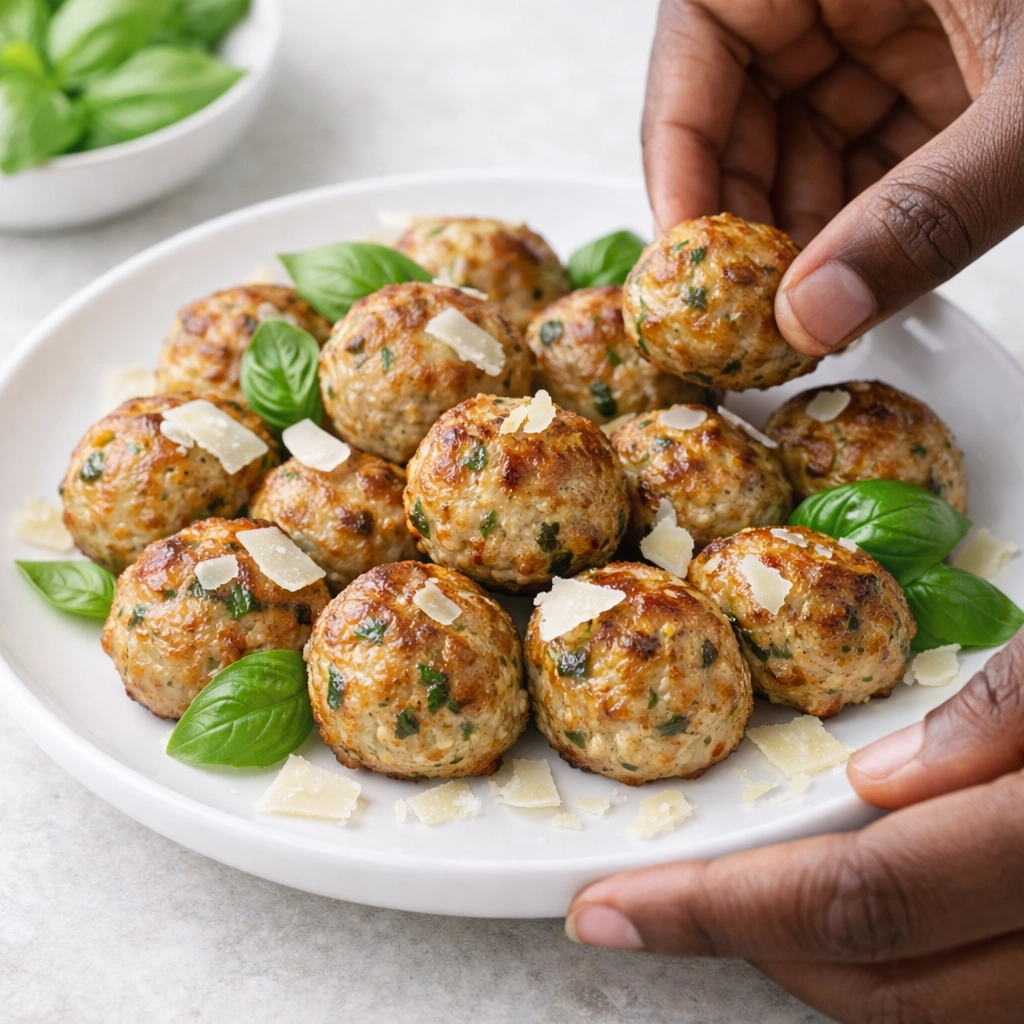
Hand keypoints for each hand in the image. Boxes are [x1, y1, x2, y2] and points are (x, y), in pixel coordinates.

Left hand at [564, 631, 1023, 1023]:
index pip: (857, 898)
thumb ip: (993, 713)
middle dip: (748, 941)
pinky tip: (852, 884)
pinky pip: (969, 988)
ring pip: (920, 1005)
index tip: (605, 909)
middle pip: (879, 985)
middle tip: (657, 897)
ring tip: (742, 889)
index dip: (716, 908)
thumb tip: (875, 776)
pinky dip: (894, 951)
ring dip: (816, 953)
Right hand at [641, 0, 1023, 354]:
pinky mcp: (937, 55)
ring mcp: (893, 12)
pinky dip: (866, 215)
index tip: (685, 264)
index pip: (699, 41)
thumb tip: (819, 314)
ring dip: (808, 230)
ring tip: (814, 311)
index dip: (678, 158)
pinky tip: (867, 275)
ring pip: (803, 132)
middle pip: (741, 100)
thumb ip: (927, 213)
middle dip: (750, 213)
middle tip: (754, 310)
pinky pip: (868, 143)